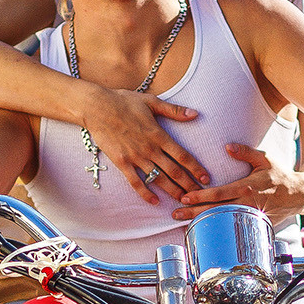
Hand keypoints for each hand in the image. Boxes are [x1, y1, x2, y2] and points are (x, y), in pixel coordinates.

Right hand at [76, 86, 209, 205]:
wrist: (98, 107)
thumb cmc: (124, 101)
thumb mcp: (152, 102)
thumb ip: (174, 110)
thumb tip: (195, 114)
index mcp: (159, 135)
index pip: (183, 156)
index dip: (196, 169)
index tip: (206, 178)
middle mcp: (150, 149)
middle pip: (174, 171)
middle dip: (188, 184)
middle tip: (199, 195)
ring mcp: (135, 157)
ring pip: (158, 179)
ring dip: (172, 191)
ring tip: (183, 201)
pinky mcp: (122, 163)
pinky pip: (135, 182)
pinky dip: (145, 193)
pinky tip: (155, 202)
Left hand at [172, 142, 303, 225]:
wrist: (299, 195)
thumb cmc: (280, 175)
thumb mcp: (265, 158)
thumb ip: (245, 152)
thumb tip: (227, 146)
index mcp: (248, 187)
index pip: (219, 193)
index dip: (200, 196)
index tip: (184, 197)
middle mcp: (247, 204)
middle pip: (215, 211)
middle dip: (193, 213)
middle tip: (175, 214)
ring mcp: (250, 217)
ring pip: (222, 222)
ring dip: (202, 223)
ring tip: (183, 225)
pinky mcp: (253, 224)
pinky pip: (231, 228)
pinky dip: (217, 230)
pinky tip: (203, 231)